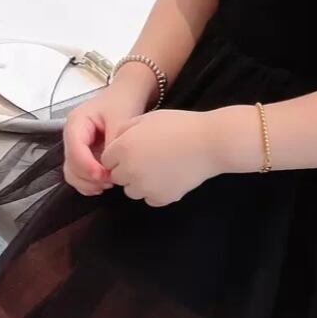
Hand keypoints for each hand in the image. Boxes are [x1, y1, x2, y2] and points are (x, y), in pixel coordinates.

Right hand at [62, 75, 153, 195]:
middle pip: (71, 164)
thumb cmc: (122, 101)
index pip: (75, 149)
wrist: (127, 95)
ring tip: (109, 183)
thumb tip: (109, 165)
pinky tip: (105, 183)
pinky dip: (89, 182)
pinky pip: (80, 173)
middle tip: (110, 181)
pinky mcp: (84, 154)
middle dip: (88, 177)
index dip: (87, 166)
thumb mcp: (120, 118)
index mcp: (76, 122)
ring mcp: (77, 146)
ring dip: (88, 182)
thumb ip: (113, 142)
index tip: (104, 175)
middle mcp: (72, 135)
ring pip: (73, 172)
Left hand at [101, 109, 222, 206]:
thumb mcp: (148, 118)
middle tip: (150, 157)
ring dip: (140, 182)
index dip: (120, 153)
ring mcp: (145, 188)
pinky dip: (157, 191)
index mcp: (123, 148)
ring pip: (132, 190)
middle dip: (128, 169)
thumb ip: (125, 129)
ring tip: (161, 167)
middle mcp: (129, 171)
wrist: (210, 143)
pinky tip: (170, 176)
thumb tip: (114, 141)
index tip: (137, 147)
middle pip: (118, 177)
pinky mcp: (161, 199)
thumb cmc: (179, 125)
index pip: (106, 159)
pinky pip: (150, 198)